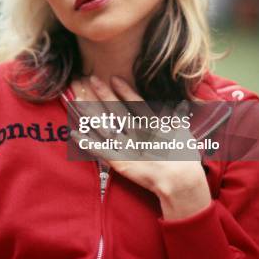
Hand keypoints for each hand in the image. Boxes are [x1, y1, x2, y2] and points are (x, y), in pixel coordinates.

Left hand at [69, 75, 211, 219]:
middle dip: (103, 93)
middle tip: (90, 78)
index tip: (114, 77)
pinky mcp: (119, 162)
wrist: (180, 181)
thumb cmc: (184, 158)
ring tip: (78, 98)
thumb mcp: (182, 133)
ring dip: (90, 112)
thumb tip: (176, 106)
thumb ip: (175, 118)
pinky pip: (99, 150)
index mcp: (152, 124)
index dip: (124, 89)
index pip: (135, 102)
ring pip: (104, 125)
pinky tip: (74, 133)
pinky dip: (86, 142)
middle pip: (115, 109)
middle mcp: (136, 132)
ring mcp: (126, 146)